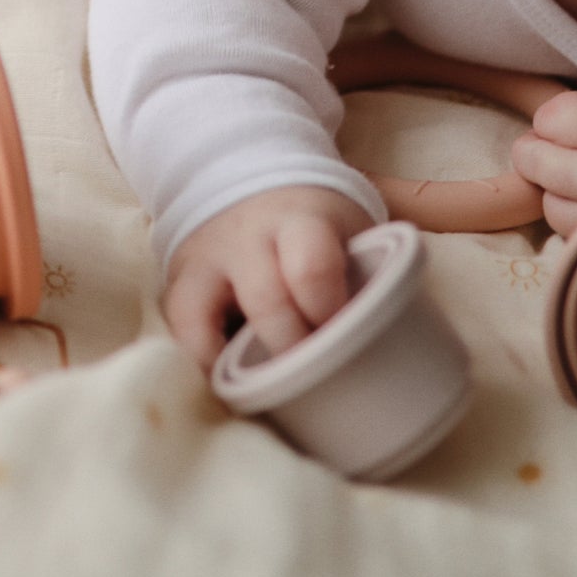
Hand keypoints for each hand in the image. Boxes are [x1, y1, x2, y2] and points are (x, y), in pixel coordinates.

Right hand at [162, 185, 377, 372]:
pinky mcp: (178, 282)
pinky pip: (179, 328)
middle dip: (292, 348)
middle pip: (265, 300)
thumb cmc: (315, 227)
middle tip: (314, 377)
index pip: (311, 263)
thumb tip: (397, 351)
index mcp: (301, 220)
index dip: (326, 308)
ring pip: (200, 315)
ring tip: (261, 395)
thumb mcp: (347, 232)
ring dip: (232, 364)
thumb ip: (366, 276)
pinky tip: (221, 386)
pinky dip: (199, 362)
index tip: (342, 335)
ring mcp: (205, 259)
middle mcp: (246, 237)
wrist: (248, 180)